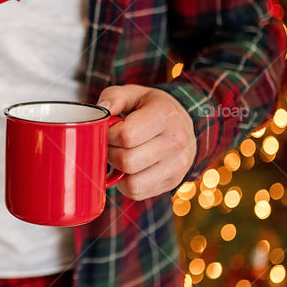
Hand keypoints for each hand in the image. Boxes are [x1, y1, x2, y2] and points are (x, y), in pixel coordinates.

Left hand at [99, 84, 196, 200]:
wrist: (182, 124)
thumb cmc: (152, 109)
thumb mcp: (134, 94)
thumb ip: (114, 97)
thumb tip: (103, 112)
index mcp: (166, 115)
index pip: (125, 136)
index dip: (108, 135)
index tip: (108, 131)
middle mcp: (176, 141)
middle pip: (127, 161)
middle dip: (110, 154)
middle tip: (111, 145)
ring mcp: (177, 165)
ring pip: (132, 183)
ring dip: (118, 172)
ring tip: (121, 156)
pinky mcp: (173, 182)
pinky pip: (137, 193)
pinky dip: (126, 184)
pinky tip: (130, 169)